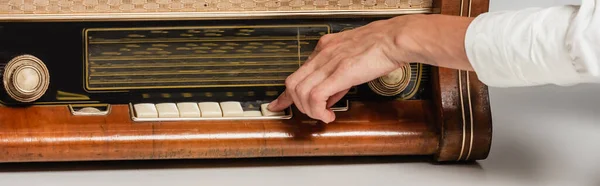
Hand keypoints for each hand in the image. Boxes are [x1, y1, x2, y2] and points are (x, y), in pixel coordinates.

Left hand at [267, 15, 473, 122]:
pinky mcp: (340, 71)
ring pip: (300, 91)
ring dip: (309, 110)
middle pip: (292, 83)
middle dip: (298, 104)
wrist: (396, 38)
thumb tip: (330, 97)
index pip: (296, 73)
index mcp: (325, 48)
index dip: (285, 94)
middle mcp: (323, 53)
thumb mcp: (353, 60)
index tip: (278, 105)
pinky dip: (318, 110)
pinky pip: (316, 95)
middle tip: (312, 114)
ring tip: (324, 115)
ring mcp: (329, 61)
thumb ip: (338, 78)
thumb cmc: (382, 47)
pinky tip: (329, 114)